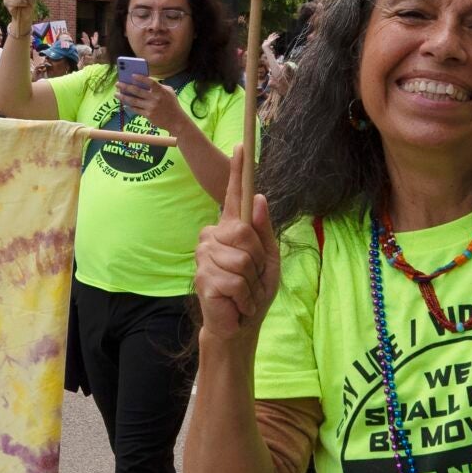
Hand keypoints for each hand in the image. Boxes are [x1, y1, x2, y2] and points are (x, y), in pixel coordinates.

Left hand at [117, 71, 184, 131]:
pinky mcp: (148, 115)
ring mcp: (151, 107)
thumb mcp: (169, 92)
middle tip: (118, 84)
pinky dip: (129, 106)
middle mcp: (155, 98)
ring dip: (123, 97)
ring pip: (133, 101)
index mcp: (161, 91)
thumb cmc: (172, 105)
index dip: (141, 78)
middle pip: (137, 91)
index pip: (150, 82)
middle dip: (126, 86)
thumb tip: (145, 81)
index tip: (132, 75)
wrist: (176, 121)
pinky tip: (124, 104)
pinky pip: (136, 109)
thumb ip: (159, 86)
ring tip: (116, 94)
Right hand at [196, 147, 278, 345]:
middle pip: (244, 232)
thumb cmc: (253, 293)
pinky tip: (236, 303)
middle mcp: (214, 236)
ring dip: (252, 282)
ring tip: (244, 292)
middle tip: (253, 278)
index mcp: (231, 229)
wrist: (238, 327)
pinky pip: (235, 280)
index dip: (238, 171)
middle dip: (258, 259)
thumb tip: (259, 198)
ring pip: (242, 258)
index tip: (241, 145)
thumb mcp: (268, 261)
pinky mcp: (203, 277)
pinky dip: (244, 297)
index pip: (234, 196)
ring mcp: (205, 256)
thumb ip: (263, 232)